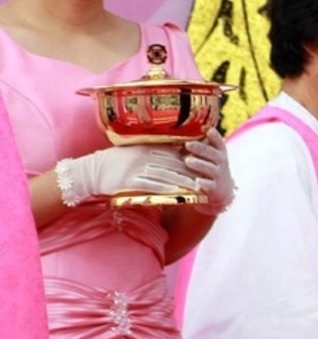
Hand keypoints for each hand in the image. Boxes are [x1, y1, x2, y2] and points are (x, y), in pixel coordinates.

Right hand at [58, 144, 195, 206]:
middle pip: (172, 163)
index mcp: (145, 146)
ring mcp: (136, 168)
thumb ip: (152, 150)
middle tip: (206, 176)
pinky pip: (150, 185)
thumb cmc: (113, 162)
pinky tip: (176, 192)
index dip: (189, 158)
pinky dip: (164, 188)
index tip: (202, 163)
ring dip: (182, 181)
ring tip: (197, 186)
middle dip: (190, 170)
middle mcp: (143, 156)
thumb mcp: (134, 151)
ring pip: (165, 174)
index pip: (172, 152)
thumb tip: (174, 150)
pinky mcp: (129, 181)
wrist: (90, 171)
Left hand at [182, 128, 235, 214]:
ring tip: (188, 160)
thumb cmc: (212, 168)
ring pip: (210, 169)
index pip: (219, 142)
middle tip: (188, 144)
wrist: (223, 190)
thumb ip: (204, 144)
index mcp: (220, 153)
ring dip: (200, 164)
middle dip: (201, 149)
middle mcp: (221, 163)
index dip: (214, 136)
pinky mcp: (215, 188)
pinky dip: (203, 183)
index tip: (207, 130)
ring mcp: (219, 175)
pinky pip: (209, 185)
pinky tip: (197, 181)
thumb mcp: (212, 156)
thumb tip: (191, 129)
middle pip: (213, 154)